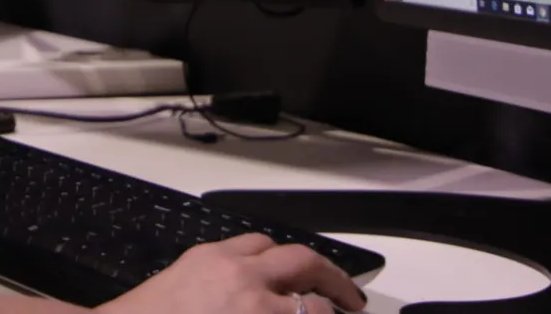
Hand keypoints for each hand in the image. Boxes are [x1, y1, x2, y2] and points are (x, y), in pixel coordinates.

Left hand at [103, 233, 365, 313]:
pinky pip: (245, 244)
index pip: (315, 311)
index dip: (335, 313)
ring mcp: (220, 260)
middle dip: (337, 283)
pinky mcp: (199, 254)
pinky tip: (269, 272)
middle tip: (352, 301)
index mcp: (254, 310)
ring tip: (317, 281)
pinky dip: (266, 255)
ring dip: (302, 263)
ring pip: (276, 247)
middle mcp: (244, 279)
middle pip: (307, 265)